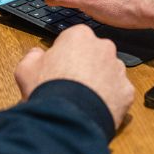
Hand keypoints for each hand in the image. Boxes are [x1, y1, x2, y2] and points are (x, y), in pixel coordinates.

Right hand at [14, 25, 134, 128]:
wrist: (69, 118)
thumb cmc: (48, 89)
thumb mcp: (26, 68)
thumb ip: (33, 55)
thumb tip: (37, 54)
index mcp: (80, 35)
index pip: (73, 39)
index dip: (64, 54)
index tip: (58, 67)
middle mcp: (104, 47)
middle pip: (94, 53)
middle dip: (85, 65)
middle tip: (70, 83)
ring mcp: (118, 69)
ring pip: (109, 72)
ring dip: (99, 81)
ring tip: (83, 98)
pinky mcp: (127, 90)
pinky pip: (118, 92)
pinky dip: (110, 98)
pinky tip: (95, 107)